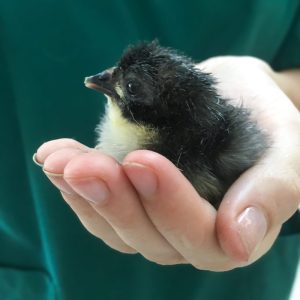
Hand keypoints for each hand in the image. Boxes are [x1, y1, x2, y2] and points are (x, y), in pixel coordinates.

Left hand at [34, 56, 299, 270]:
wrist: (232, 99)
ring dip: (83, 194)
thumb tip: (240, 240)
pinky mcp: (128, 199)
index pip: (200, 237)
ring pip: (114, 226)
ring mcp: (154, 219)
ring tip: (58, 161)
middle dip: (113, 201)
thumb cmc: (263, 120)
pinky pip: (97, 204)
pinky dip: (72, 183)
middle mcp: (188, 234)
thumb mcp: (286, 147)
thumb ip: (273, 191)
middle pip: (148, 236)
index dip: (169, 205)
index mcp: (231, 231)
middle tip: (83, 166)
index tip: (143, 162)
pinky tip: (54, 159)